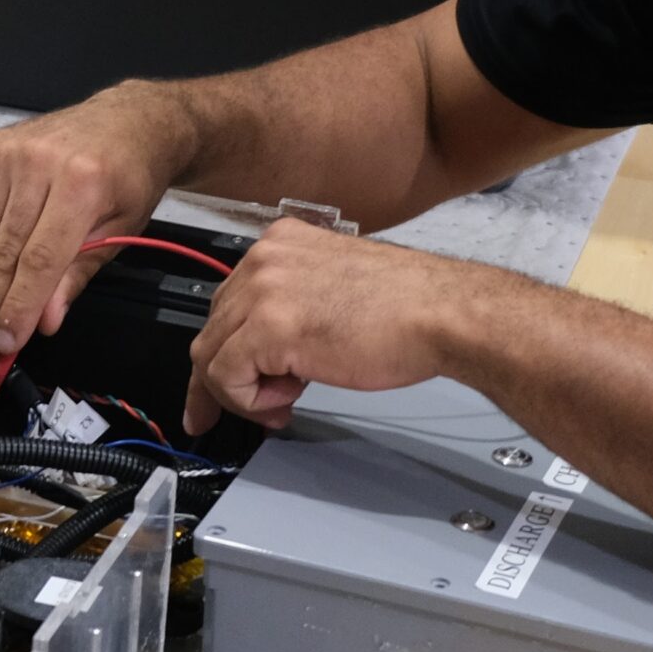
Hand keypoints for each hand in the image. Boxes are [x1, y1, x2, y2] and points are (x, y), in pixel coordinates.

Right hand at [0, 83, 196, 368]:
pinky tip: (13, 227)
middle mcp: (40, 162)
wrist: (129, 122)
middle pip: (5, 252)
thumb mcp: (120, 231)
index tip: (4, 343)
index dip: (19, 306)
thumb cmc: (130, 177)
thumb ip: (77, 275)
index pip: (40, 260)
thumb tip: (44, 320)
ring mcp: (10, 151)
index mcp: (81, 184)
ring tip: (23, 260)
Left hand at [183, 222, 467, 433]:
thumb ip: (294, 305)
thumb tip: (268, 348)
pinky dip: (248, 400)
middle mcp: (263, 258)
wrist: (441, 314)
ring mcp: (262, 290)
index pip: (228, 302)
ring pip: (210, 356)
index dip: (230, 350)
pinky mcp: (269, 328)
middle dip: (225, 378)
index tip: (229, 383)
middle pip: (212, 329)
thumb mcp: (333, 287)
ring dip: (242, 393)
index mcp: (280, 242)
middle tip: (248, 409)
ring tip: (283, 404)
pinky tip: (286, 400)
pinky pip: (225, 377)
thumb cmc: (408, 307)